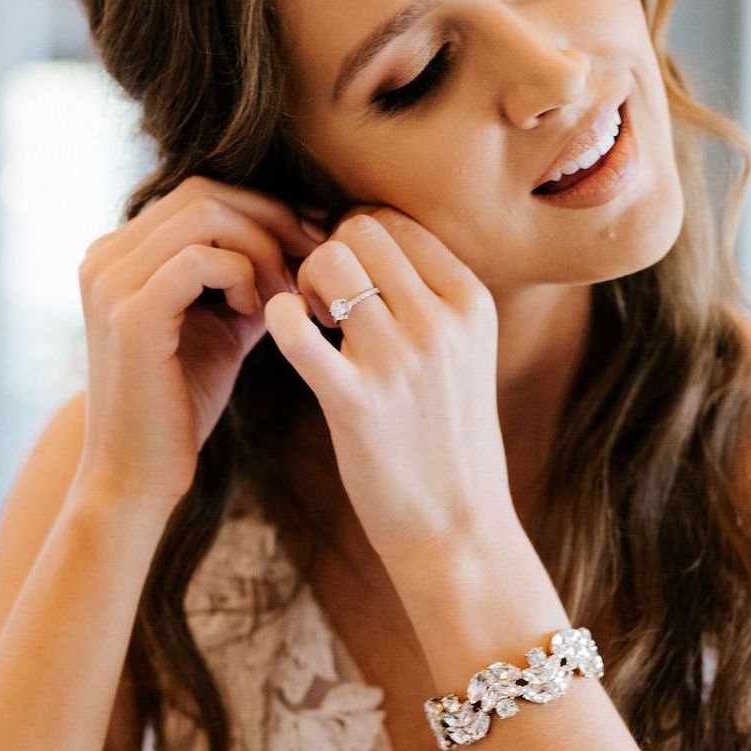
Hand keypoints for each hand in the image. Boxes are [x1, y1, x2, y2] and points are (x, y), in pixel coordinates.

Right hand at [72, 175, 325, 512]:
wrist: (137, 476)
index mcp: (119, 255)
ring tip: (286, 293)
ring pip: (205, 216)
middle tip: (314, 256)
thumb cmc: (179, 408)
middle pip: (204, 193)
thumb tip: (299, 242)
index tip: (311, 241)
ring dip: (263, 247)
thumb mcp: (221, 329)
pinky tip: (258, 313)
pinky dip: (244, 276)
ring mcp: (111, 282)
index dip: (263, 209)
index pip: (200, 195)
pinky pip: (201, 260)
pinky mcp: (130, 314)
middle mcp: (105, 257)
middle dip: (271, 219)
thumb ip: (247, 281)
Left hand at [260, 206, 517, 570]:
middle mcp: (441, 321)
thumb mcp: (466, 355)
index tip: (348, 281)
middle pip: (360, 230)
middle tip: (323, 304)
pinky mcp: (357, 402)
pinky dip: (279, 319)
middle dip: (328, 254)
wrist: (459, 529)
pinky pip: (295, 328)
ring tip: (313, 326)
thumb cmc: (450, 441)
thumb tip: (370, 244)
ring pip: (328, 262)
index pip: (396, 221)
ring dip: (304, 284)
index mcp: (471, 301)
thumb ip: (431, 299)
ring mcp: (401, 360)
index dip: (356, 240)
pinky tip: (287, 337)